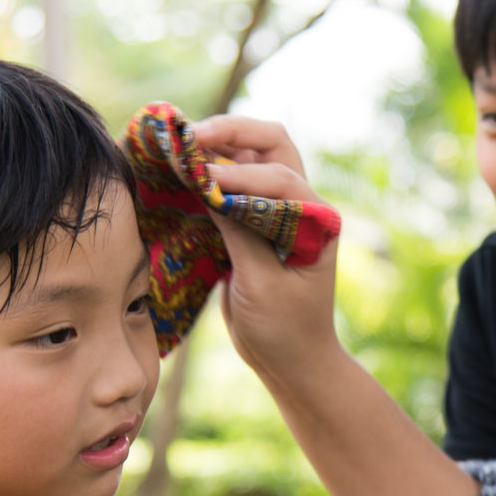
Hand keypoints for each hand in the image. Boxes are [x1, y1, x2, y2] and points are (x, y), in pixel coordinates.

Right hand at [192, 115, 341, 381]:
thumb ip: (239, 233)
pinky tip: (179, 171)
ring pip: (250, 157)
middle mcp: (301, 206)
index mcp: (316, 220)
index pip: (278, 177)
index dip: (238, 173)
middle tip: (189, 136)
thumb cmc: (284, 330)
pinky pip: (232, 184)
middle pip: (270, 145)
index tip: (201, 178)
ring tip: (179, 145)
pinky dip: (207, 173)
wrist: (291, 362)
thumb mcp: (260, 285)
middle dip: (230, 133)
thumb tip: (210, 186)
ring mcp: (277, 211)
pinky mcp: (253, 223)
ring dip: (217, 146)